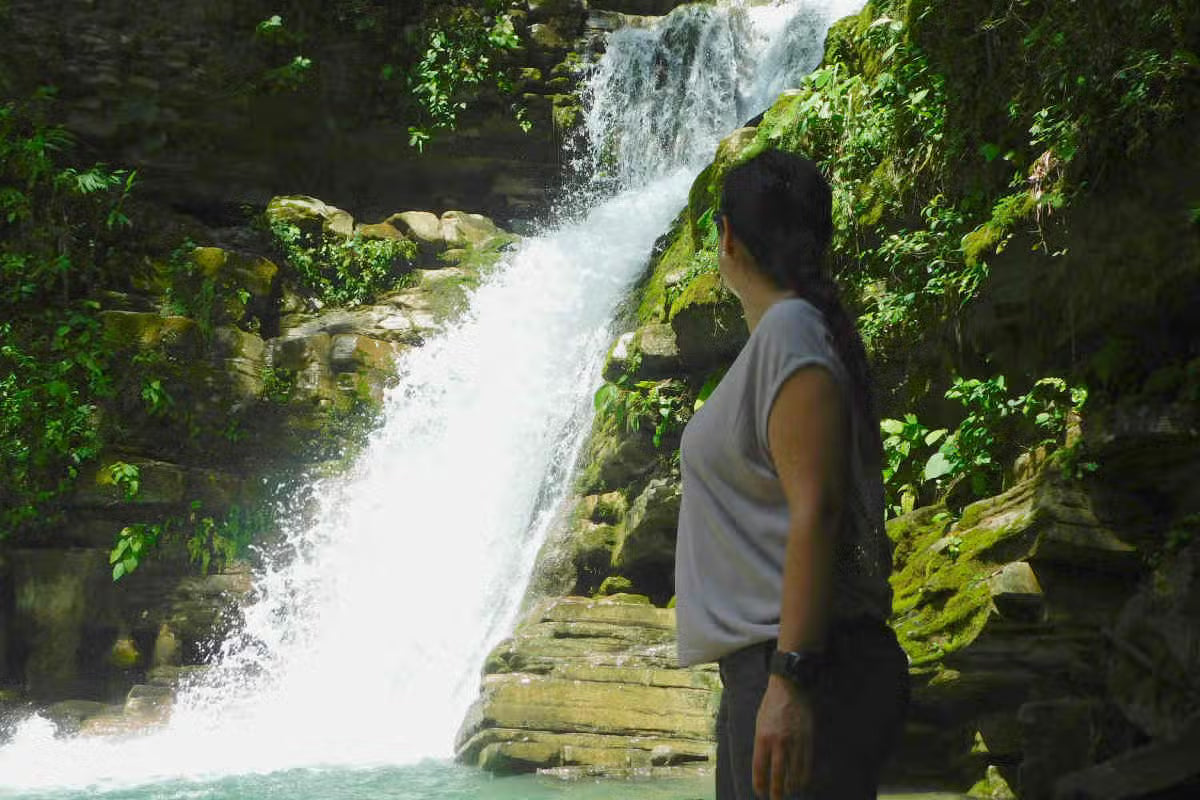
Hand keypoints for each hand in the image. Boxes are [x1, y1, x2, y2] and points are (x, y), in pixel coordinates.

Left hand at [752, 675, 814, 799]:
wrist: (790, 687)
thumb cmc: (771, 705)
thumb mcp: (760, 723)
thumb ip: (762, 743)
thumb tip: (764, 764)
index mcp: (763, 737)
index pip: (760, 767)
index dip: (760, 783)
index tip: (760, 792)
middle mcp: (778, 741)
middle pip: (778, 774)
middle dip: (776, 791)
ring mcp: (795, 741)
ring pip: (794, 771)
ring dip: (791, 785)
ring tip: (789, 791)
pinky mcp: (807, 738)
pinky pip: (806, 762)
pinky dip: (804, 775)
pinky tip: (802, 781)